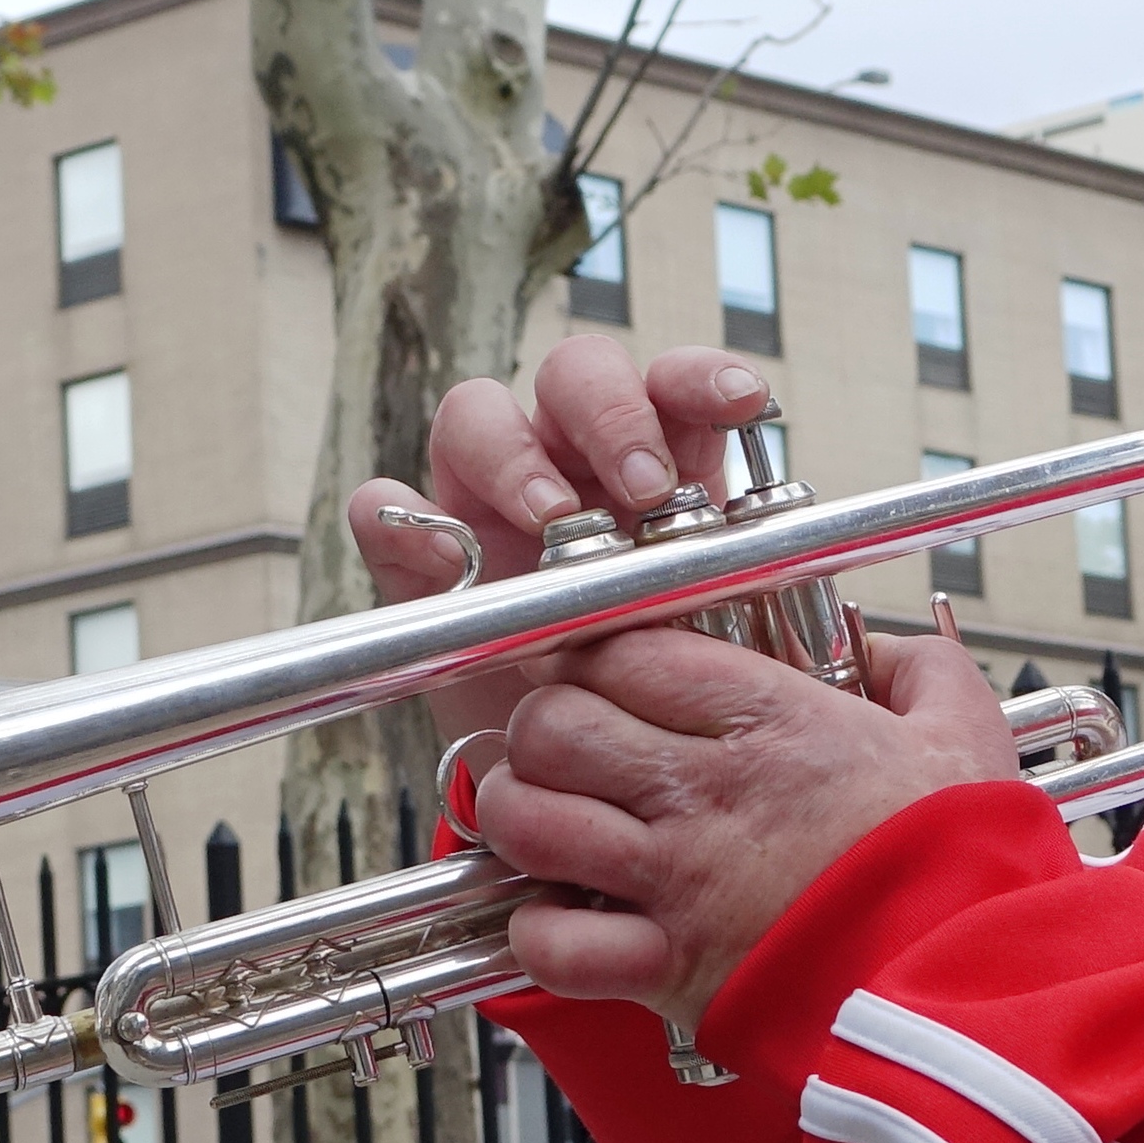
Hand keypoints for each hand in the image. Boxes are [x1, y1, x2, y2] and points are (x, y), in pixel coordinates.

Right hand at [343, 336, 780, 747]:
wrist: (581, 768)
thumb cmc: (651, 679)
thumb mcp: (709, 633)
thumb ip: (732, 585)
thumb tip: (759, 551)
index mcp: (654, 460)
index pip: (672, 382)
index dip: (700, 377)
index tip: (739, 405)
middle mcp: (568, 458)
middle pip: (574, 374)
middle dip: (612, 414)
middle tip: (643, 488)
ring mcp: (486, 495)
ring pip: (476, 413)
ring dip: (514, 454)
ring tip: (548, 519)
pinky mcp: (418, 553)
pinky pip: (384, 507)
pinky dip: (401, 517)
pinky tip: (442, 556)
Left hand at [472, 619, 1023, 1037]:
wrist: (968, 985)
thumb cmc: (964, 867)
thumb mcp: (965, 733)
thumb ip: (918, 671)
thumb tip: (884, 650)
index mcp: (769, 722)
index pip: (624, 652)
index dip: (591, 654)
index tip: (594, 669)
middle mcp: (704, 792)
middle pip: (553, 727)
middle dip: (543, 729)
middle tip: (564, 745)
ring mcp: (676, 880)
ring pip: (528, 820)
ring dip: (521, 817)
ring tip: (545, 820)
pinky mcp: (667, 969)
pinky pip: (549, 943)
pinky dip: (537, 932)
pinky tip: (564, 919)